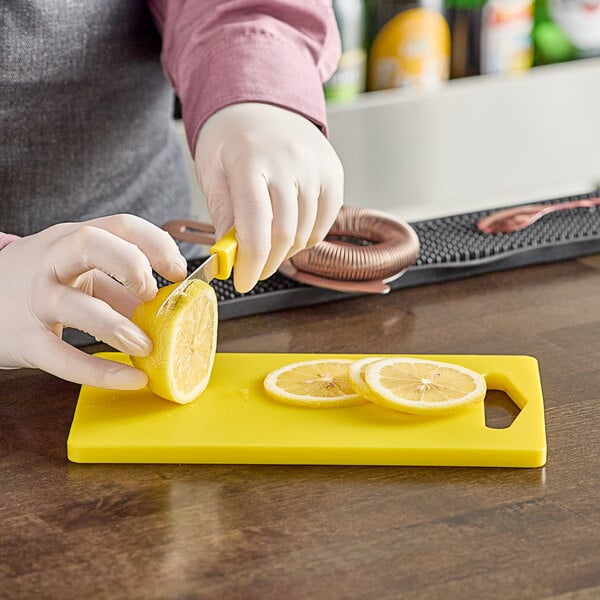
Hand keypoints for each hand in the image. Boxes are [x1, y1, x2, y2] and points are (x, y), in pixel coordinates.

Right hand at [0, 214, 186, 388]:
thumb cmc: (36, 285)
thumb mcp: (76, 274)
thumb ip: (119, 289)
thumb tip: (167, 310)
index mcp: (71, 240)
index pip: (121, 225)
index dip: (157, 244)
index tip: (180, 271)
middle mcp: (51, 261)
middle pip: (91, 243)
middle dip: (131, 264)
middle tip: (153, 294)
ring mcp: (35, 298)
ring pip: (75, 305)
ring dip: (118, 326)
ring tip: (146, 346)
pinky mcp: (24, 339)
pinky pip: (62, 357)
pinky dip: (100, 372)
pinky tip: (130, 379)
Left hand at [194, 102, 343, 292]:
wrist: (261, 102)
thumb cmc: (231, 137)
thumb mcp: (213, 171)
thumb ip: (222, 214)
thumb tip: (229, 256)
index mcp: (250, 160)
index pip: (255, 227)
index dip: (249, 263)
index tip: (241, 281)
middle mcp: (289, 162)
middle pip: (284, 234)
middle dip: (266, 263)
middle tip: (253, 270)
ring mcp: (315, 166)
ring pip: (305, 232)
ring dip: (286, 251)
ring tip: (269, 246)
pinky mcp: (333, 172)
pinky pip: (326, 220)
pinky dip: (308, 237)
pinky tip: (291, 233)